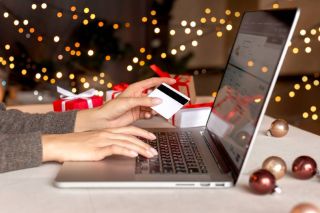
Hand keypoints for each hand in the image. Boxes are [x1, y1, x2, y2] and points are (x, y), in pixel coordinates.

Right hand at [42, 126, 157, 161]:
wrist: (60, 144)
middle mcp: (107, 133)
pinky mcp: (97, 148)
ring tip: (149, 154)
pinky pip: (115, 148)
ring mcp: (102, 140)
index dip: (142, 132)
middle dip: (145, 143)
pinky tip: (133, 154)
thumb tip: (119, 148)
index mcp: (107, 131)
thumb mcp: (94, 141)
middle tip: (154, 150)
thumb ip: (106, 143)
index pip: (129, 129)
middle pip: (131, 135)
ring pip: (126, 141)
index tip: (151, 137)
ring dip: (140, 148)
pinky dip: (126, 150)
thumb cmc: (75, 144)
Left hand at [74, 77, 175, 131]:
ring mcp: (139, 106)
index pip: (152, 82)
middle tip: (169, 101)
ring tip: (157, 111)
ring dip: (156, 109)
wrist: (103, 121)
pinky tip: (147, 116)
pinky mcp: (138, 114)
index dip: (163, 81)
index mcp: (135, 89)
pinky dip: (151, 115)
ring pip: (153, 106)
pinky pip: (149, 114)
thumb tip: (158, 100)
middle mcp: (138, 96)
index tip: (173, 82)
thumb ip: (145, 101)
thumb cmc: (111, 108)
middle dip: (162, 98)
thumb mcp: (129, 102)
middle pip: (155, 95)